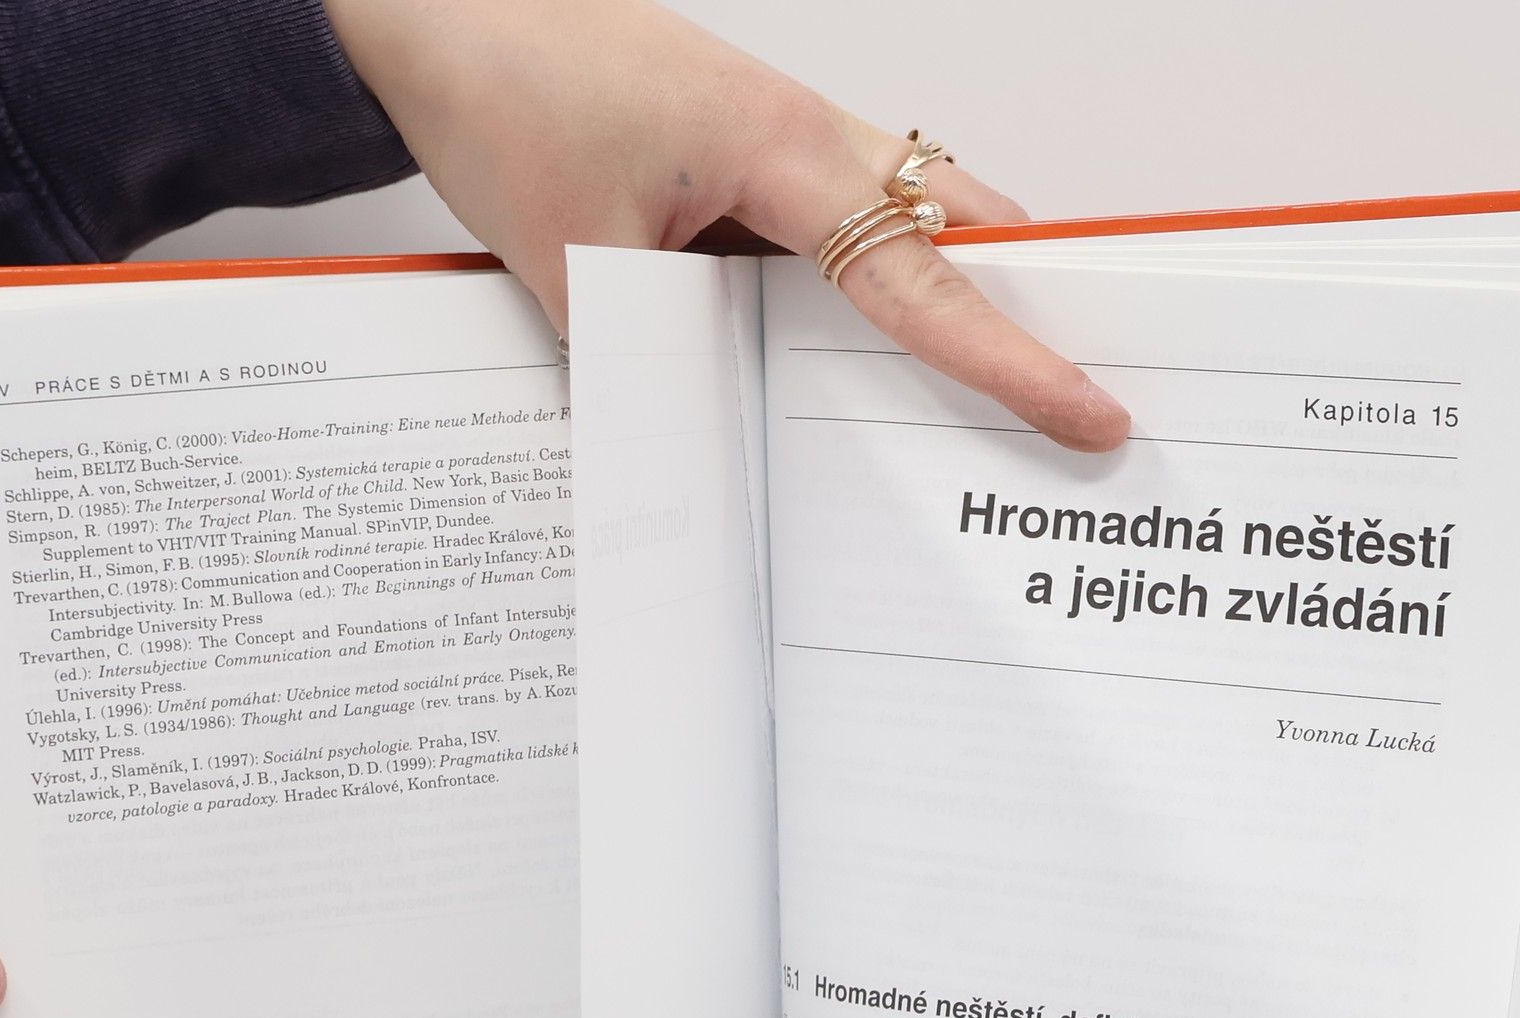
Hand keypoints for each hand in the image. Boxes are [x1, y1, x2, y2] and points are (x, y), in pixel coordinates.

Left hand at [324, 0, 1129, 452]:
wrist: (430, 0)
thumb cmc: (498, 85)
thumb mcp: (573, 257)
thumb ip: (650, 363)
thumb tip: (697, 470)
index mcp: (779, 148)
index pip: (921, 278)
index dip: (1009, 359)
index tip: (1088, 411)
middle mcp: (806, 132)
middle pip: (961, 226)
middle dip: (1030, 311)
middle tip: (1085, 398)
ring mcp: (781, 140)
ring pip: (911, 221)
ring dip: (953, 297)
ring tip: (990, 397)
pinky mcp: (745, 159)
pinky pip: (839, 232)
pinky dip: (868, 291)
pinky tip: (848, 357)